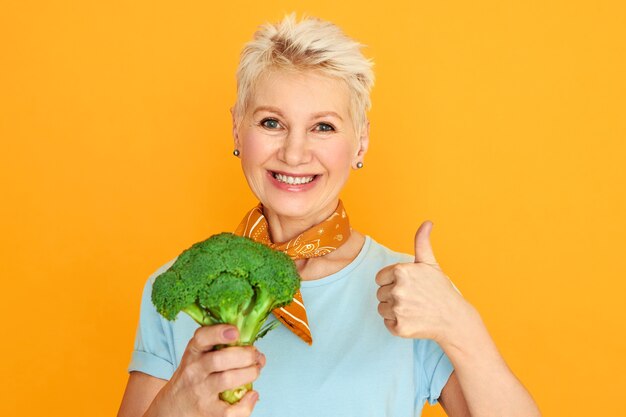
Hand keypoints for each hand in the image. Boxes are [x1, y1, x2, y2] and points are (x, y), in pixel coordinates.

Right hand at [149, 324, 264, 416]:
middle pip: (219, 359)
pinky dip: (246, 403)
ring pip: (227, 380)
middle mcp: (195, 371)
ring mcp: (201, 392)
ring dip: (249, 373)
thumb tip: (257, 354)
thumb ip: (223, 348)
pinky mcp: (208, 411)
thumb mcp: (199, 356)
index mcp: (194, 352)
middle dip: (244, 355)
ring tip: (255, 370)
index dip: (219, 332)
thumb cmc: (194, 377)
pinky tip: (251, 394)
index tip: (235, 331)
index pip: (201, 338)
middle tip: (255, 355)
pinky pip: (230, 410)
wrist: (173, 407)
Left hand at [375, 221, 468, 343]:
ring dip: (394, 310)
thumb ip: (422, 242)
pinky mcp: (399, 327)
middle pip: (380, 293)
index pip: (380, 278)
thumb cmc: (440, 290)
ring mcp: (398, 309)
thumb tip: (427, 222)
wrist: (454, 319)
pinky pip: (387, 323)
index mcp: (401, 270)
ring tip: (413, 309)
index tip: (409, 286)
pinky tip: (413, 320)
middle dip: (393, 295)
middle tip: (414, 298)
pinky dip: (397, 324)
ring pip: (382, 308)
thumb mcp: (430, 264)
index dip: (392, 282)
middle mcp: (397, 289)